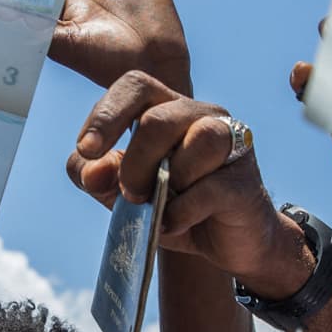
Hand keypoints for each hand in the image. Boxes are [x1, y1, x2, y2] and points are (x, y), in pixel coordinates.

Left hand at [70, 73, 310, 296]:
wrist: (228, 245)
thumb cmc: (176, 207)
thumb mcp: (122, 194)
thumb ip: (97, 176)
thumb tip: (91, 169)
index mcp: (168, 108)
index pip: (134, 86)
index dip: (105, 115)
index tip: (86, 149)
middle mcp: (203, 115)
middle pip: (159, 119)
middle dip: (134, 162)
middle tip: (131, 194)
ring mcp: (231, 145)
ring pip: (199, 140)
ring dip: (166, 181)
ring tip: (159, 207)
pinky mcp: (245, 182)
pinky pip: (210, 188)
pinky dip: (182, 212)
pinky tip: (175, 222)